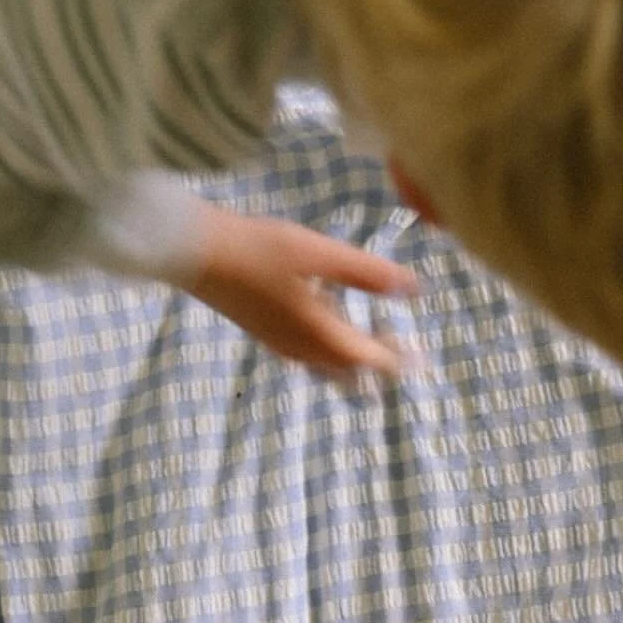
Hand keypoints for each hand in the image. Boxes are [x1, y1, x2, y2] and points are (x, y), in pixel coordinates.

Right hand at [182, 204, 418, 377]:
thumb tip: (413, 288)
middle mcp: (304, 351)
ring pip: (331, 368)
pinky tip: (331, 326)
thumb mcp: (319, 254)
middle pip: (353, 373)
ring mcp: (284, 346)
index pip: (373, 361)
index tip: (424, 359)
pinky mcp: (269, 336)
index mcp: (322, 336)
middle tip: (403, 350)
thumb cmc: (259, 249)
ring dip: (356, 361)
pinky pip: (311, 356)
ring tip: (375, 341)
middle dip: (381, 366)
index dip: (400, 361)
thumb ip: (367, 273)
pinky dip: (333, 349)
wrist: (198, 255)